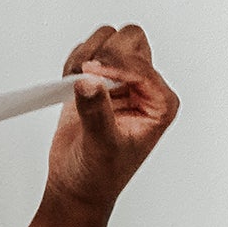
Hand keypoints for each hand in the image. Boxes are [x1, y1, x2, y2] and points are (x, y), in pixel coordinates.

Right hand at [46, 24, 179, 211]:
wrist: (77, 187)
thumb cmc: (99, 176)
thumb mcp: (103, 147)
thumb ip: (97, 113)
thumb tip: (88, 82)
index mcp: (159, 103)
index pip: (141, 65)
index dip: (114, 65)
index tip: (89, 73)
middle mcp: (144, 88)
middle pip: (130, 40)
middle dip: (104, 54)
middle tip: (85, 76)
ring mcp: (120, 81)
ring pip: (109, 39)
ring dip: (87, 56)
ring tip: (74, 84)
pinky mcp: (97, 80)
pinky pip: (86, 51)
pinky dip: (73, 63)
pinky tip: (68, 86)